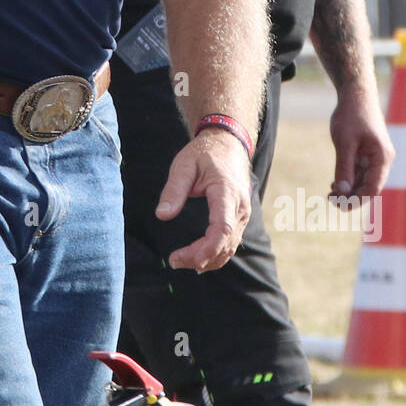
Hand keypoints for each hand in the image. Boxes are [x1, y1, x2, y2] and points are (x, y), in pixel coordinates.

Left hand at [155, 129, 252, 272]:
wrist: (228, 143)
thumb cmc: (205, 153)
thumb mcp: (184, 165)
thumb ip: (174, 190)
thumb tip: (162, 215)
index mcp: (227, 193)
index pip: (222, 229)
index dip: (205, 249)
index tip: (181, 257)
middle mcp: (240, 207)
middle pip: (225, 244)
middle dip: (200, 258)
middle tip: (174, 261)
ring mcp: (243, 214)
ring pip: (229, 247)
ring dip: (208, 260)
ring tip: (181, 261)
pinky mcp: (239, 218)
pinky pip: (231, 242)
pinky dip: (216, 254)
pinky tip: (198, 259)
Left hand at [328, 85, 393, 201]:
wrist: (356, 94)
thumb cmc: (352, 115)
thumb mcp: (345, 142)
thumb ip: (344, 168)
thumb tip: (342, 192)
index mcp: (382, 158)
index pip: (373, 188)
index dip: (358, 200)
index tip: (340, 206)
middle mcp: (382, 160)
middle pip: (369, 187)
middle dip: (352, 197)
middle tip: (331, 201)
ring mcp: (375, 157)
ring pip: (363, 181)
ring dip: (349, 190)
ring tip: (330, 195)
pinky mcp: (367, 153)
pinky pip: (359, 172)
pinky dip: (348, 180)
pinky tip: (334, 185)